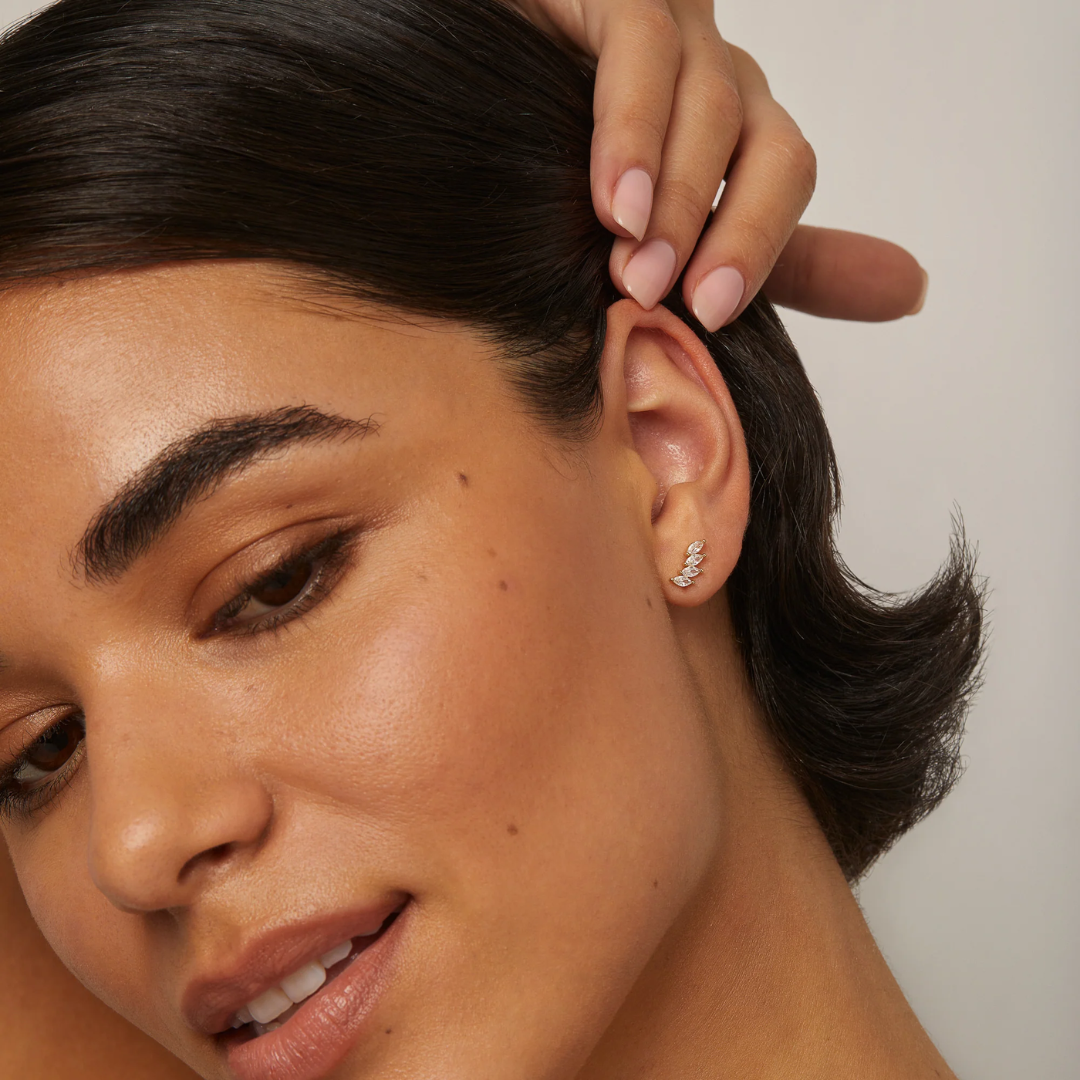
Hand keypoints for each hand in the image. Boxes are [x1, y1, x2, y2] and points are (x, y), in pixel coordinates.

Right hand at [508, 0, 927, 327]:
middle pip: (768, 141)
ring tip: (634, 271)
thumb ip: (789, 262)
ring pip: (711, 100)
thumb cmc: (559, 173)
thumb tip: (914, 292)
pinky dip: (631, 130)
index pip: (786, 175)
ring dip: (677, 194)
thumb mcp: (681, 232)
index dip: (761, 243)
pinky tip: (613, 200)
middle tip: (668, 303)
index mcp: (736, 131)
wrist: (469, 101)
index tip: (712, 318)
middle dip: (729, 230)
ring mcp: (669, 29)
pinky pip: (641, 48)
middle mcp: (716, 75)